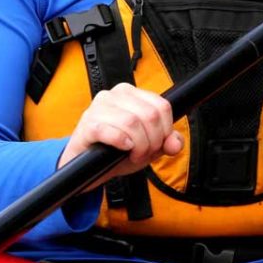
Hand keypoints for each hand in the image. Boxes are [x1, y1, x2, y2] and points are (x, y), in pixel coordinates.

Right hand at [57, 83, 181, 179]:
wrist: (86, 167)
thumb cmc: (116, 151)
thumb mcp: (147, 147)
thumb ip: (166, 143)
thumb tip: (175, 144)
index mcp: (131, 94)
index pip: (162, 106)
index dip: (165, 130)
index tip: (157, 144)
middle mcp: (114, 95)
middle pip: (149, 115)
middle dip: (152, 141)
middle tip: (143, 153)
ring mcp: (99, 108)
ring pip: (132, 122)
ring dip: (138, 145)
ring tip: (133, 155)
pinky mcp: (88, 124)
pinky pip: (111, 131)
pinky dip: (121, 142)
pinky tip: (122, 148)